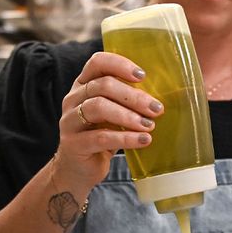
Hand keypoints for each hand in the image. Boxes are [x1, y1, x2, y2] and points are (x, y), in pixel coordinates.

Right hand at [54, 52, 163, 189]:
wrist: (78, 170)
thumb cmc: (100, 137)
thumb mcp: (113, 114)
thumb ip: (127, 102)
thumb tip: (161, 98)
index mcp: (83, 85)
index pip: (98, 62)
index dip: (120, 64)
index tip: (143, 76)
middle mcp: (73, 99)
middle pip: (102, 85)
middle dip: (133, 96)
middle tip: (157, 108)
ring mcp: (69, 121)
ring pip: (99, 107)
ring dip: (129, 116)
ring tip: (149, 125)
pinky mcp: (73, 144)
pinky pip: (101, 137)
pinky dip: (125, 138)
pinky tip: (143, 141)